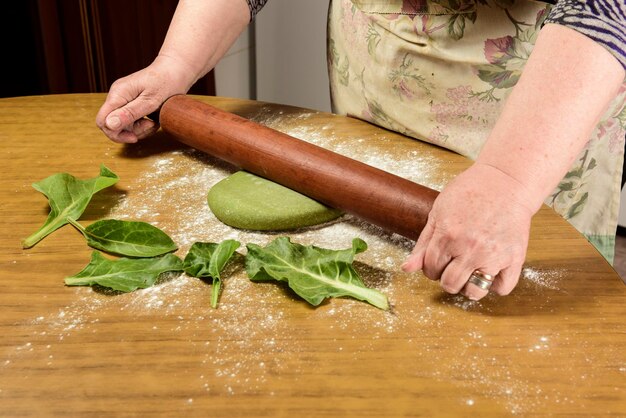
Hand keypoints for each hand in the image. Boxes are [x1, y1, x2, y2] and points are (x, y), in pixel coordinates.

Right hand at [96, 55, 196, 142]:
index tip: (134, 138)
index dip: (115, 134)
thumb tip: (109, 125)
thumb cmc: (166, 83)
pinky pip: (130, 120)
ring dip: (139, 129)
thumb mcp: (150, 102)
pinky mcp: (130, 102)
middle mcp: (117, 96)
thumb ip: (130, 113)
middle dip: (131, 132)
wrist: (175, 70)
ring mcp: (123, 98)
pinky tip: (153, 120)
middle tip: (150, 126)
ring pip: (123, 125)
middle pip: (113, 125)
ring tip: (155, 123)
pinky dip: (142, 125)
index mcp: (118, 94)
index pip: (103, 121)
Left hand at [402, 163, 534, 300]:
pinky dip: (494, 285)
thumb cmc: (470, 192)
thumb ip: (423, 243)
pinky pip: (502, 288)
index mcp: (447, 235)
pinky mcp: (514, 258)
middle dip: (446, 278)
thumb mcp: (439, 212)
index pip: (430, 269)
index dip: (431, 268)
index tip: (438, 262)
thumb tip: (406, 268)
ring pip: (474, 291)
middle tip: (452, 266)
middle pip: (450, 284)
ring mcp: (493, 255)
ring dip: (468, 287)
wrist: (506, 182)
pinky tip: (489, 272)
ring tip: (470, 273)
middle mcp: (469, 248)